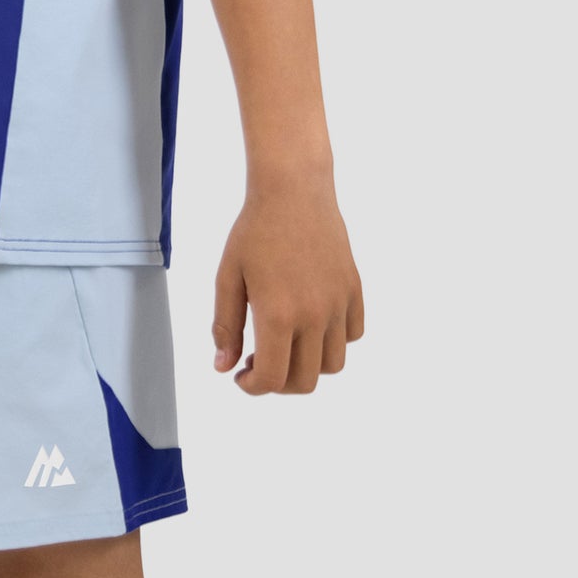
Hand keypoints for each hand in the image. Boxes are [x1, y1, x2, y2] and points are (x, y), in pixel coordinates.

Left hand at [213, 177, 362, 394]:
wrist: (294, 190)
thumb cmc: (254, 231)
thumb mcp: (228, 278)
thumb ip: (225, 327)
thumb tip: (224, 367)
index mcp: (278, 314)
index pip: (273, 379)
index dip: (253, 387)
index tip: (241, 375)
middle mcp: (314, 314)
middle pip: (305, 381)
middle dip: (279, 382)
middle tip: (259, 360)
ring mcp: (338, 303)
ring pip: (334, 364)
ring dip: (308, 365)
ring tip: (287, 343)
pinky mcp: (353, 290)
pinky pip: (352, 335)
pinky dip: (333, 341)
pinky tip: (310, 322)